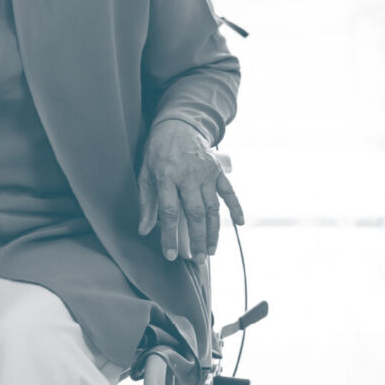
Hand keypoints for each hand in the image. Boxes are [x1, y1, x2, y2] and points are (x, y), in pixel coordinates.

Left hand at [138, 120, 243, 261]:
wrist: (178, 125)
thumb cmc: (157, 152)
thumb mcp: (145, 173)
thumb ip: (146, 202)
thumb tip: (143, 230)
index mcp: (166, 176)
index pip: (169, 211)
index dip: (169, 235)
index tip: (170, 255)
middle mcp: (188, 176)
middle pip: (195, 213)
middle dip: (196, 239)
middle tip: (197, 259)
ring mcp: (206, 173)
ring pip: (212, 207)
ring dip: (213, 231)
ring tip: (211, 251)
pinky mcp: (219, 171)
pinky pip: (230, 192)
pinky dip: (236, 207)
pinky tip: (241, 224)